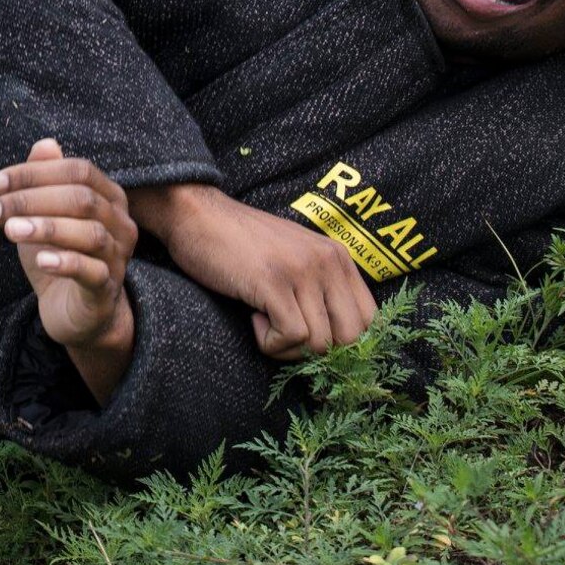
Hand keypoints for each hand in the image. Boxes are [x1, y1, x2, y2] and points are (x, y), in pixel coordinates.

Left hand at [0, 139, 138, 402]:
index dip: (35, 173)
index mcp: (109, 197)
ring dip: (46, 227)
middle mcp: (121, 223)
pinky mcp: (107, 290)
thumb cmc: (59, 257)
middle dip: (31, 200)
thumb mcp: (43, 217)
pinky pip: (92, 271)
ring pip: (90, 233)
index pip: (77, 171)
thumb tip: (45, 143)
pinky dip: (65, 261)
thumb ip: (43, 182)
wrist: (77, 315)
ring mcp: (118, 257)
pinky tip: (40, 260)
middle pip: (81, 198)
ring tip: (10, 230)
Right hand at [130, 182, 375, 360]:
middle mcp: (327, 261)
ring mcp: (301, 270)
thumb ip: (319, 285)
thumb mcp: (293, 256)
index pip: (369, 319)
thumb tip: (335, 342)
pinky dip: (270, 343)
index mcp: (337, 256)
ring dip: (287, 348)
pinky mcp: (273, 282)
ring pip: (320, 343)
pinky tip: (253, 318)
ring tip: (263, 321)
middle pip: (351, 338)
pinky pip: (291, 336)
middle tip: (284, 334)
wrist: (195, 213)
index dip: (342, 341)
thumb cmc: (239, 242)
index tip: (308, 337)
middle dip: (317, 351)